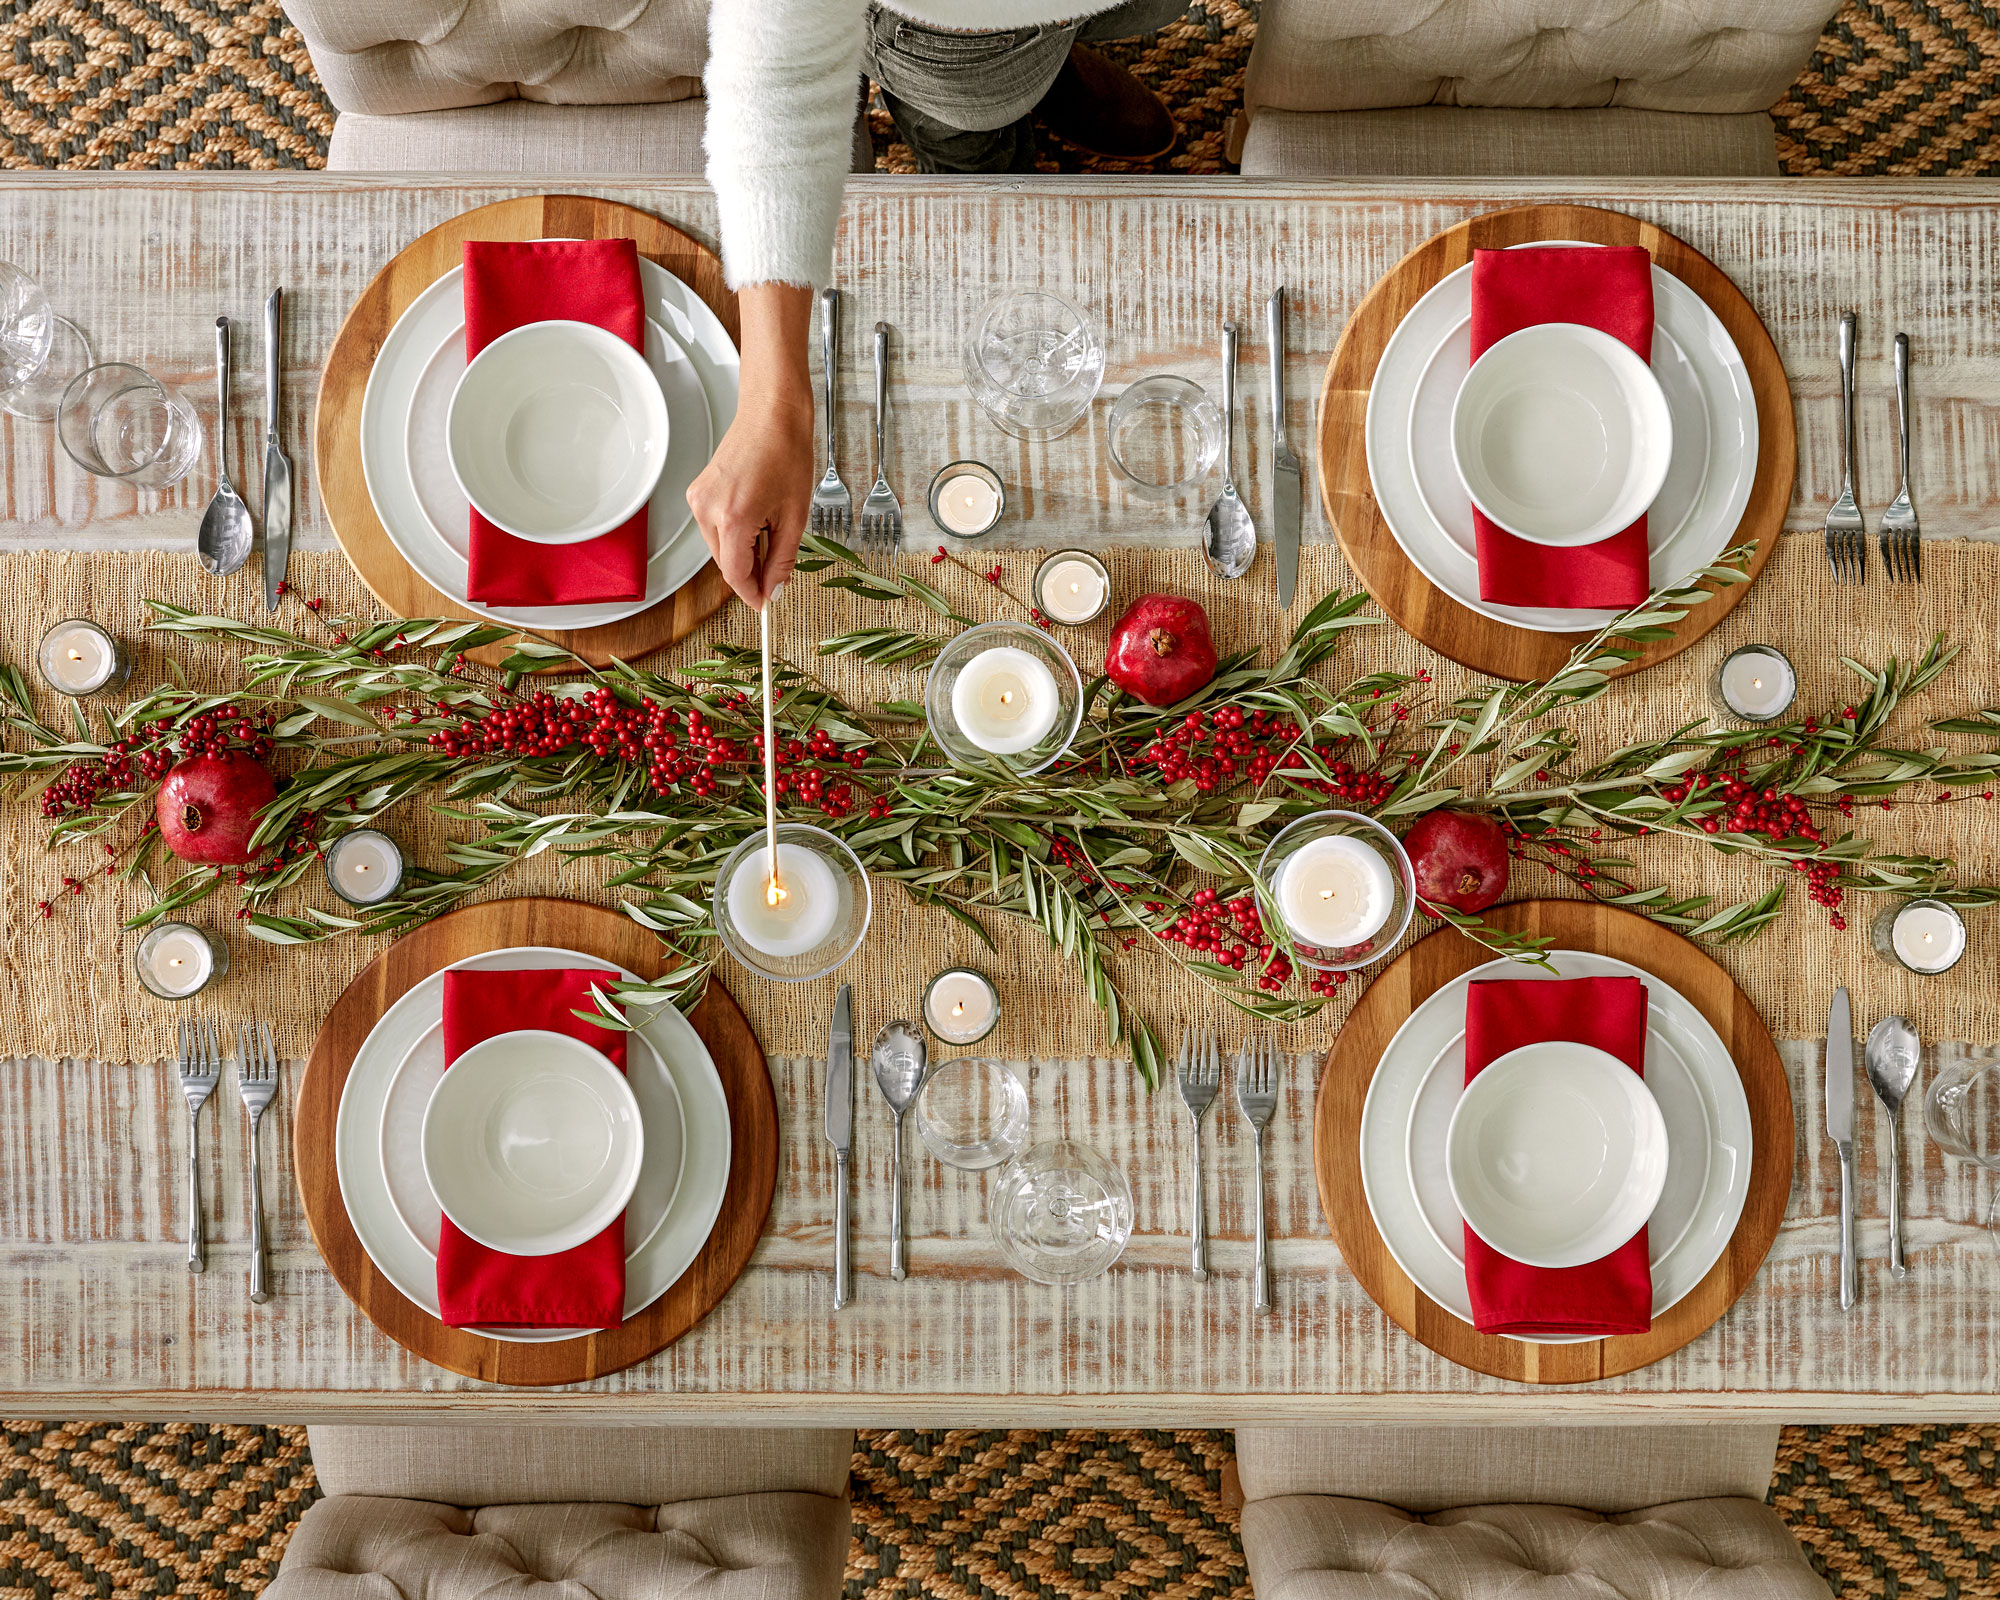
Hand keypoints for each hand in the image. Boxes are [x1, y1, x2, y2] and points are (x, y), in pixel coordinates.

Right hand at [687, 283, 815, 607]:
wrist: (771, 414)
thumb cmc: (787, 454)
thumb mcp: (795, 516)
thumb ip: (783, 559)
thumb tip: (775, 590)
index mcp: (733, 519)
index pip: (737, 576)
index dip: (753, 594)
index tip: (767, 605)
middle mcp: (707, 511)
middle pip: (725, 565)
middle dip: (750, 575)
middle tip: (777, 572)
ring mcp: (698, 500)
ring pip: (719, 549)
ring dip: (743, 554)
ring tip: (771, 533)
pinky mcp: (697, 492)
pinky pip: (714, 529)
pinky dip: (733, 535)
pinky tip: (756, 520)